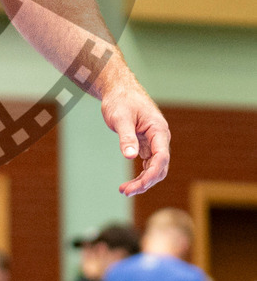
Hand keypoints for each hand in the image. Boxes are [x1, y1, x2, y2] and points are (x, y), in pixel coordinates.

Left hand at [101, 79, 169, 194]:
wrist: (118, 89)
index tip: (138, 185)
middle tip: (125, 191)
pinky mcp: (146, 144)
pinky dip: (141, 174)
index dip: (151, 174)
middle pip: (160, 167)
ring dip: (142, 181)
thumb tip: (130, 157)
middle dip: (145, 182)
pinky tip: (130, 184)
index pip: (161, 157)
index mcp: (159, 130)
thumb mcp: (121, 118)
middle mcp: (160, 138)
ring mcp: (154, 142)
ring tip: (125, 190)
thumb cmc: (120, 100)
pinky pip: (148, 164)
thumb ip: (126, 137)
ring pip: (154, 168)